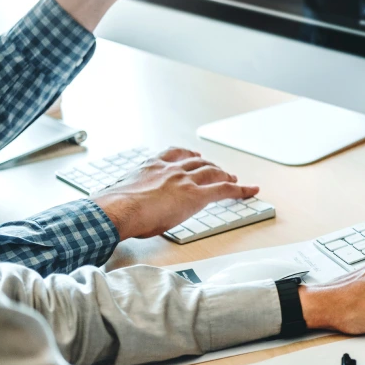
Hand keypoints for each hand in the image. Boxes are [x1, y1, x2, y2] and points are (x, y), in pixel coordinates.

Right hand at [91, 147, 258, 240]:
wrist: (118, 210)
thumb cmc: (113, 208)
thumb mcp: (121, 195)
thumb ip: (131, 196)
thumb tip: (126, 208)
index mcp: (152, 166)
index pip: (175, 154)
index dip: (188, 155)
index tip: (194, 156)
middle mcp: (171, 169)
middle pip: (198, 163)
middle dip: (210, 166)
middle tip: (218, 171)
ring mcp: (185, 180)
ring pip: (213, 173)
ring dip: (225, 175)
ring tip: (233, 179)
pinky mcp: (196, 195)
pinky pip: (225, 190)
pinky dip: (240, 189)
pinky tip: (251, 190)